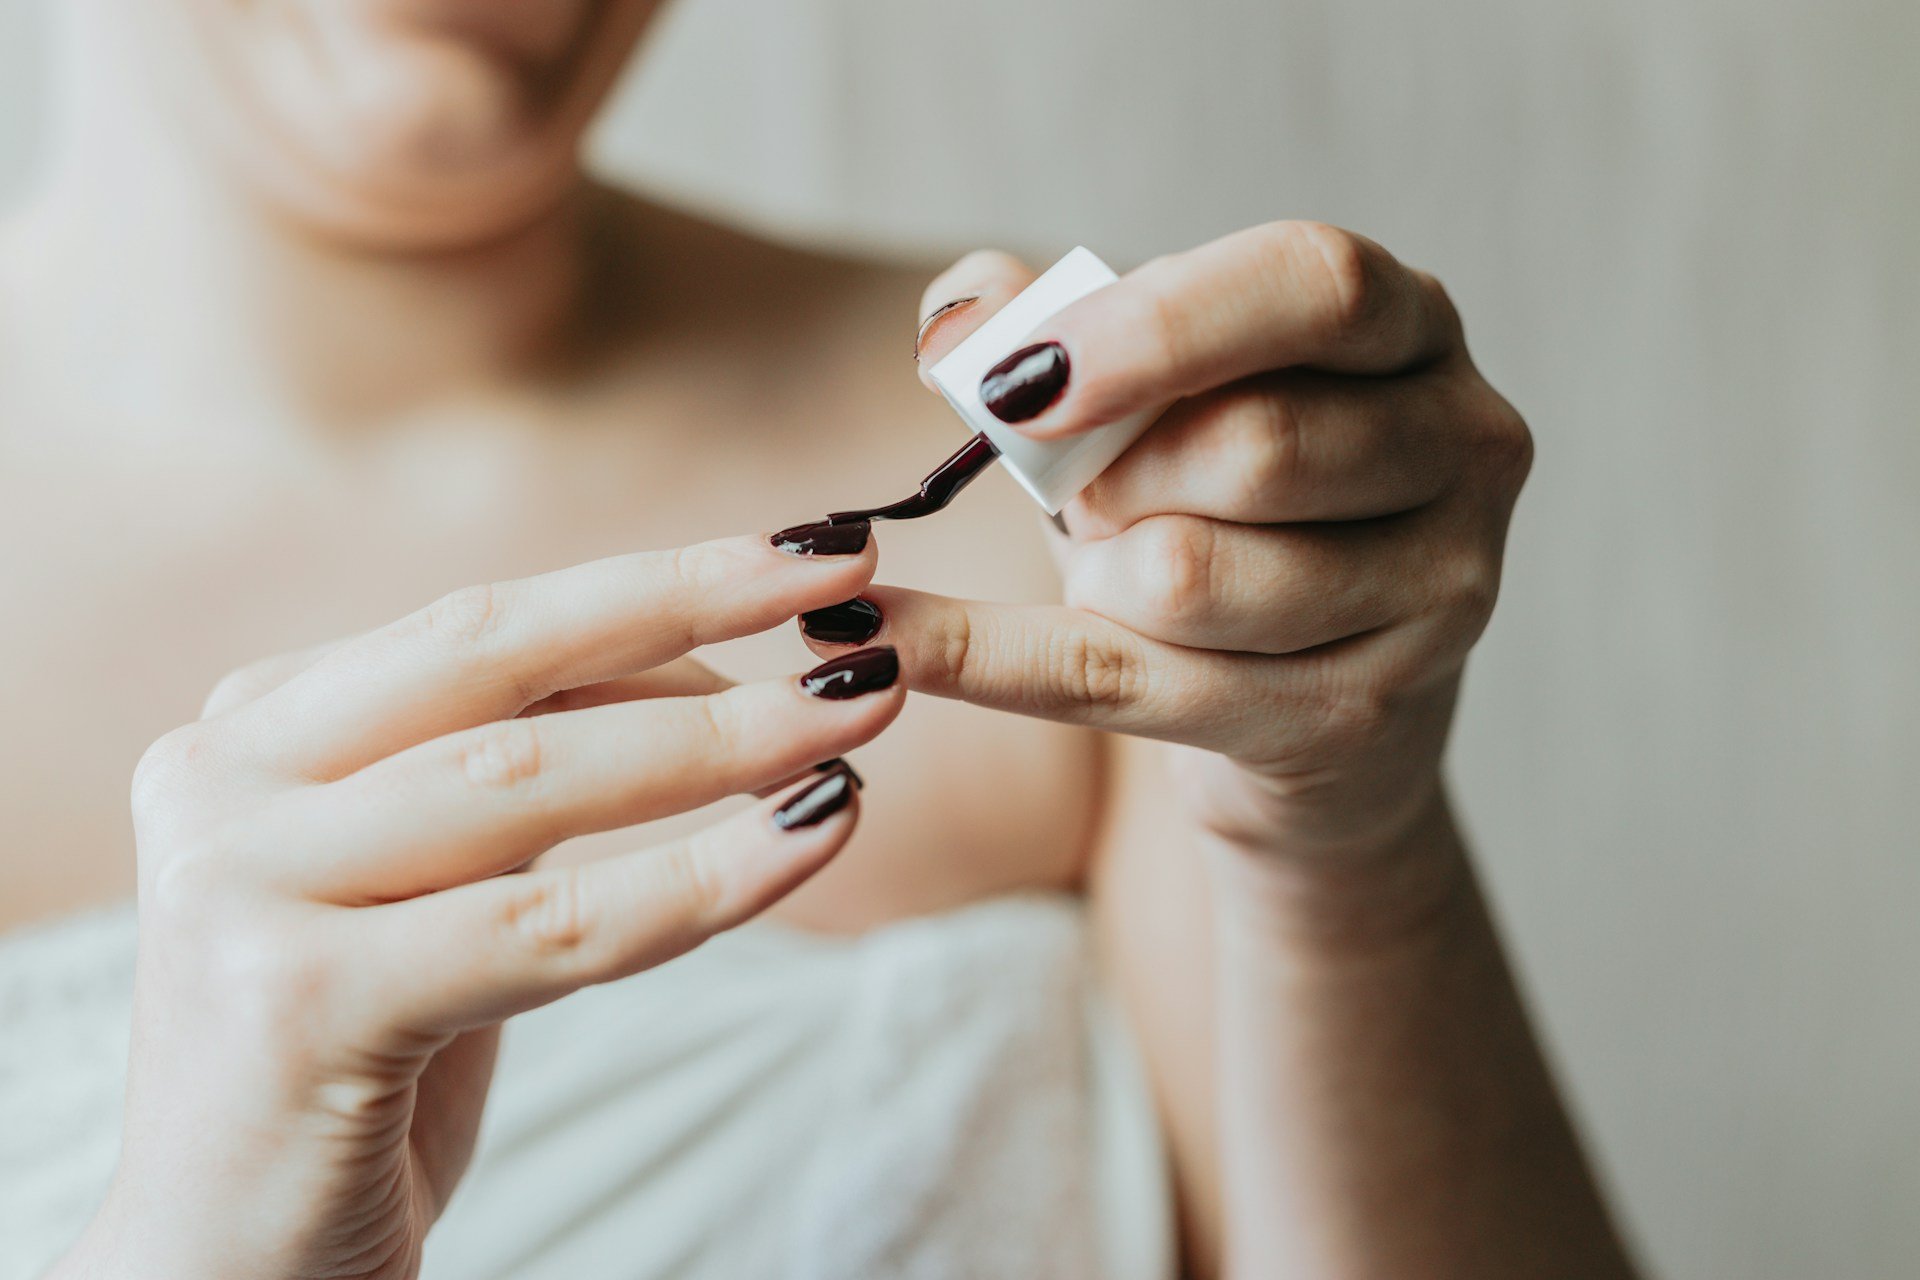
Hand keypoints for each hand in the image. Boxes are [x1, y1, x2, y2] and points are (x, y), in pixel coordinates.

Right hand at [60, 537, 902, 1279]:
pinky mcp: (297, 1003)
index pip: (484, 627)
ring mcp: (239, 888)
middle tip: (851, 576)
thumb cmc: (355, 1065)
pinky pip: (553, 924)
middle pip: (501, 660)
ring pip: (534, 778)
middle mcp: (223, 783)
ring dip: (727, 739)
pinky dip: (704, 877)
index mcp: (253, 732)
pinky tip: (817, 831)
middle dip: (693, 609)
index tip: (801, 555)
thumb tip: (710, 673)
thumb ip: (517, 775)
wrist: (223, 1269)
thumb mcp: (432, 886)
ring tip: (860, 708)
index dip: (654, 583)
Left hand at [818, 223, 1529, 859]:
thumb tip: (957, 315)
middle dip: (1116, 478)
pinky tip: (883, 646)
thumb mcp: (1153, 407)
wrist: (1307, 716)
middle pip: (1253, 446)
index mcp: (1413, 327)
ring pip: (1192, 579)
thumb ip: (1057, 332)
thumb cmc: (1224, 517)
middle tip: (1081, 497)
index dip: (1160, 326)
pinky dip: (986, 660)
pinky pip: (1130, 685)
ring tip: (1111, 570)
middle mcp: (1463, 445)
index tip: (1024, 378)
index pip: (1313, 288)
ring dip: (1097, 575)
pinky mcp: (1360, 717)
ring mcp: (1441, 593)